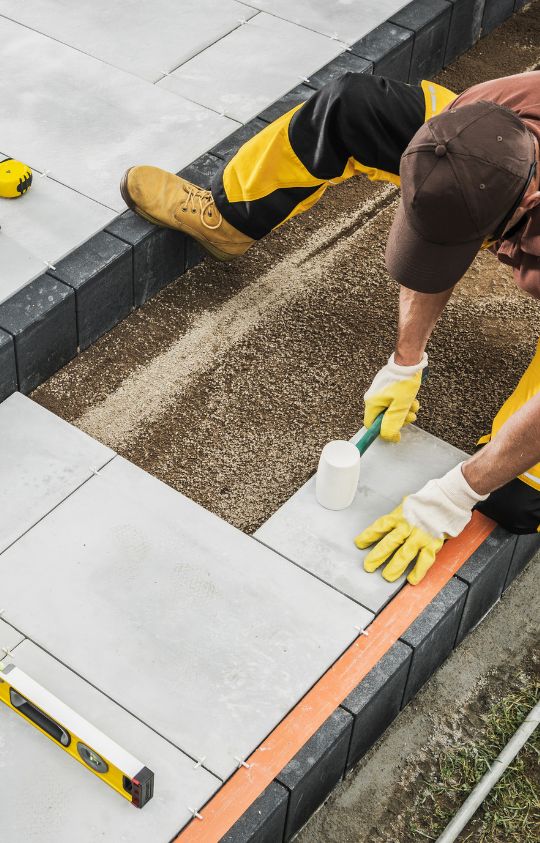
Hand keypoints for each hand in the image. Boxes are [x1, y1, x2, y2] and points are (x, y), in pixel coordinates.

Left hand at [354, 464, 487, 583]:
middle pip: (389, 543)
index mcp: (400, 515)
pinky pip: (424, 560)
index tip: (359, 543)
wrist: (450, 497)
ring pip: (404, 554)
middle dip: (377, 556)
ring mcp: (420, 535)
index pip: (380, 526)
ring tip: (387, 576)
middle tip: (369, 566)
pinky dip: (418, 571)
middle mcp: (408, 526)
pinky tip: (412, 579)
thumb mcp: (409, 504)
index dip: (368, 536)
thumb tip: (389, 526)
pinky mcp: (433, 543)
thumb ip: (399, 516)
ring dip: (394, 567)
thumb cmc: (430, 499)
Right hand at [363, 352, 427, 441]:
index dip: (384, 430)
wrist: (409, 360)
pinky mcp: (387, 386)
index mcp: (372, 402)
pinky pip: (394, 400)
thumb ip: (393, 423)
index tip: (397, 431)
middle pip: (384, 417)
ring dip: (404, 410)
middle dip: (399, 419)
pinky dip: (404, 402)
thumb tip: (389, 437)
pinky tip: (412, 399)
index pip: (371, 424)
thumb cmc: (404, 381)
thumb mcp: (401, 406)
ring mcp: (380, 391)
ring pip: (391, 409)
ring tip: (414, 405)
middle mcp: (373, 397)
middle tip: (410, 415)